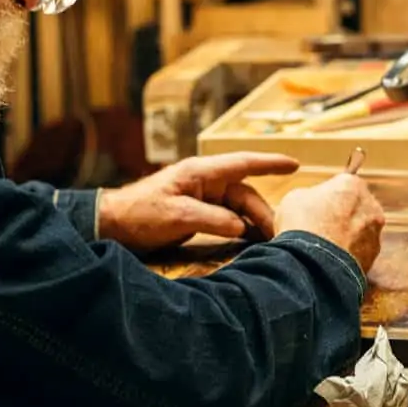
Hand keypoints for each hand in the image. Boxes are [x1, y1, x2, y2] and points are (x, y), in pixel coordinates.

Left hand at [97, 152, 299, 252]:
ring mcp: (202, 198)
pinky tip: (249, 243)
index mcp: (201, 172)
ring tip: (269, 243)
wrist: (112, 225)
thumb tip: (242, 227)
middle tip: (278, 236)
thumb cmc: (140, 213)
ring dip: (253, 223)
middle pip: (245, 194)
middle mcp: (205, 182)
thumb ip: (213, 219)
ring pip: (238, 209)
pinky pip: (226, 219)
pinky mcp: (197, 214)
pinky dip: (239, 229)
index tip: (295, 163)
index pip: (243, 164)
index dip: (270, 163)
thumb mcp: (178, 216)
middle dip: (263, 213)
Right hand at [274, 174, 384, 271]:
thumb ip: (311, 196)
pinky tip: (330, 260)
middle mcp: (371, 207)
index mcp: (353, 185)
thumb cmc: (302, 224)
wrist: (313, 263)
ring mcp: (375, 234)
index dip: (327, 196)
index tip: (314, 207)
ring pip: (359, 232)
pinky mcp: (373, 258)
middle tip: (318, 227)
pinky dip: (348, 256)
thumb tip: (312, 203)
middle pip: (355, 208)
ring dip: (346, 237)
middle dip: (341, 216)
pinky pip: (359, 253)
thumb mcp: (295, 198)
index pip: (342, 185)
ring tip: (322, 248)